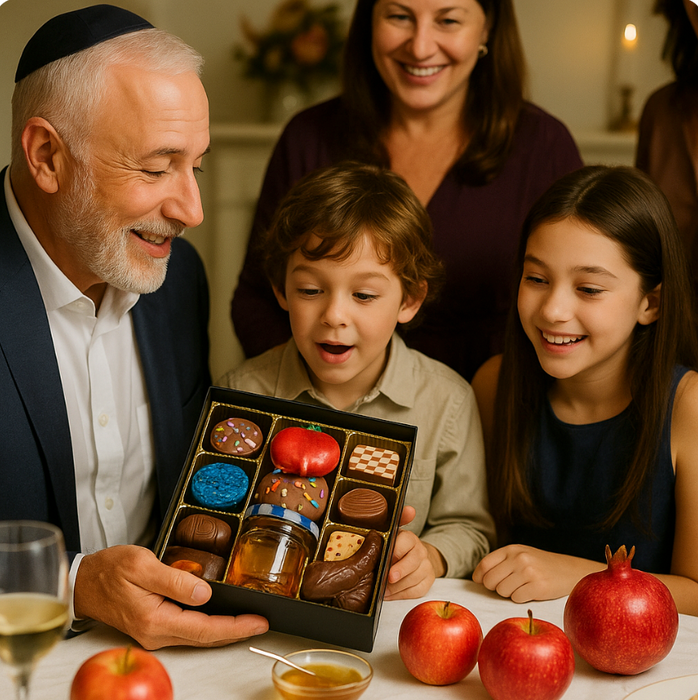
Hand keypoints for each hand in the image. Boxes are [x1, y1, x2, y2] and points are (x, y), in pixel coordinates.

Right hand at [74, 545, 268, 648]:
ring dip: (224, 630)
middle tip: (261, 623)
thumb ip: (175, 580)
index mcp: (155, 619)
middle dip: (236, 631)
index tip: (258, 622)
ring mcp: (154, 633)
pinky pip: (187, 630)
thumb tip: (205, 593)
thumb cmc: (108, 570)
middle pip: (205, 637)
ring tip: (248, 621)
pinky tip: (220, 618)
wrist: (83, 582)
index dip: (235, 627)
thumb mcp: (141, 565)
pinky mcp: (154, 626)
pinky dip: (208, 626)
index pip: (205, 628)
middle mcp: (156, 633)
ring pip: (197, 636)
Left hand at [383, 505, 439, 599]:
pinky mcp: (428, 581)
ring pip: (415, 578)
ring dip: (398, 586)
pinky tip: (390, 594)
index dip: (397, 550)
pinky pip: (417, 591)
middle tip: (388, 577)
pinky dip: (402, 594)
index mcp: (410, 538)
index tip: (389, 556)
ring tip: (383, 589)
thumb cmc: (396, 546)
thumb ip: (398, 520)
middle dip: (400, 570)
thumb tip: (410, 510)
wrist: (411, 556)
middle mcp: (420, 551)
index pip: (407, 541)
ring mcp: (426, 567)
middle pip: (413, 561)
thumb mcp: (393, 532)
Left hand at [472, 544, 603, 602]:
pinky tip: (529, 592)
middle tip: (504, 586)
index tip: (480, 582)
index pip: (485, 564)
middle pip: (490, 580)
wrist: (569, 571)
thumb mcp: (520, 554)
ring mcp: (529, 572)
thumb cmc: (539, 564)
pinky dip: (520, 598)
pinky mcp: (538, 586)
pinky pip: (516, 598)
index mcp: (512, 549)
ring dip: (508, 593)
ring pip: (502, 591)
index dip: (479, 576)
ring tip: (520, 587)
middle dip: (494, 587)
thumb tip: (477, 577)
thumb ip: (500, 562)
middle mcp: (519, 558)